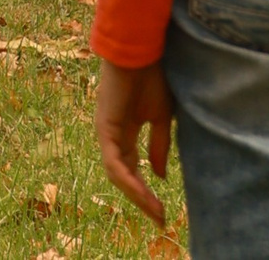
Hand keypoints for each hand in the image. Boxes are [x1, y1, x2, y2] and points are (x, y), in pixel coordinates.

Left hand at [96, 58, 175, 224]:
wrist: (143, 50)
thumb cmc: (153, 76)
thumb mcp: (161, 117)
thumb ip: (158, 146)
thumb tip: (159, 175)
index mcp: (125, 130)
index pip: (132, 167)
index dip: (146, 189)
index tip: (162, 210)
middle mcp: (111, 133)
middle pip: (123, 175)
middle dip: (141, 198)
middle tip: (159, 219)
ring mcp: (106, 130)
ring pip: (117, 173)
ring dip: (136, 195)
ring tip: (155, 212)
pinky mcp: (105, 126)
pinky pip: (114, 160)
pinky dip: (129, 179)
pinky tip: (143, 193)